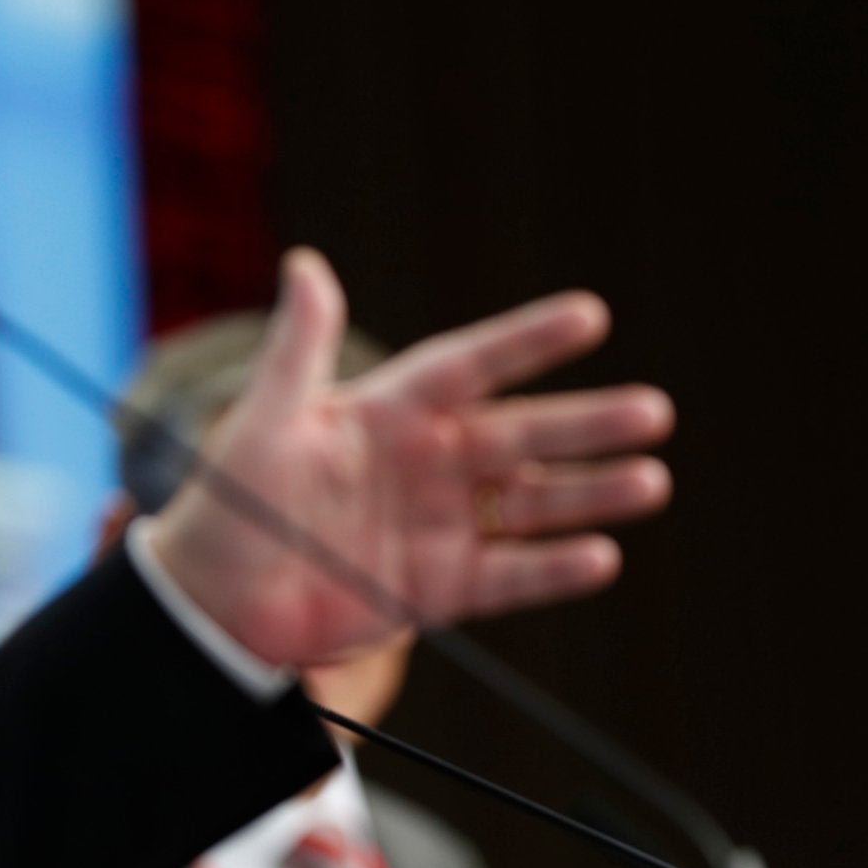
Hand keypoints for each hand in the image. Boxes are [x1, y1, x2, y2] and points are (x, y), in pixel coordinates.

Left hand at [146, 249, 672, 667]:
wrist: (213, 603)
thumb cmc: (231, 503)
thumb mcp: (262, 422)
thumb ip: (297, 349)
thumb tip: (305, 263)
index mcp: (389, 413)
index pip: (470, 367)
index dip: (525, 343)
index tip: (589, 316)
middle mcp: (425, 464)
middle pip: (520, 437)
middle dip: (587, 425)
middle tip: (654, 411)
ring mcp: (437, 527)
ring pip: (529, 505)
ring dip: (590, 494)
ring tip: (650, 482)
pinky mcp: (438, 589)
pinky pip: (508, 576)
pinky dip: (552, 569)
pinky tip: (601, 557)